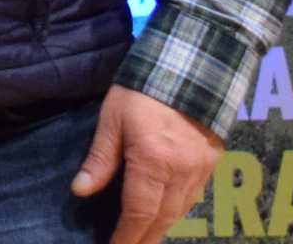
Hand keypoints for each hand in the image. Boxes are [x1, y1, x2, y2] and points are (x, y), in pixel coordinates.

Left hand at [74, 84, 224, 243]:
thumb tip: (81, 191)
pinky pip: (193, 197)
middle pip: (161, 220)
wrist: (192, 65)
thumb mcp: (112, 118)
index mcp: (153, 163)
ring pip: (179, 212)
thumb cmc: (143, 89)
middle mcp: (180, 173)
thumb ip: (100, 158)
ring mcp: (200, 170)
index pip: (138, 214)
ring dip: (161, 228)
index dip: (126, 237)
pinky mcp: (211, 162)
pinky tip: (166, 214)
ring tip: (144, 238)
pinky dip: (177, 211)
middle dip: (144, 239)